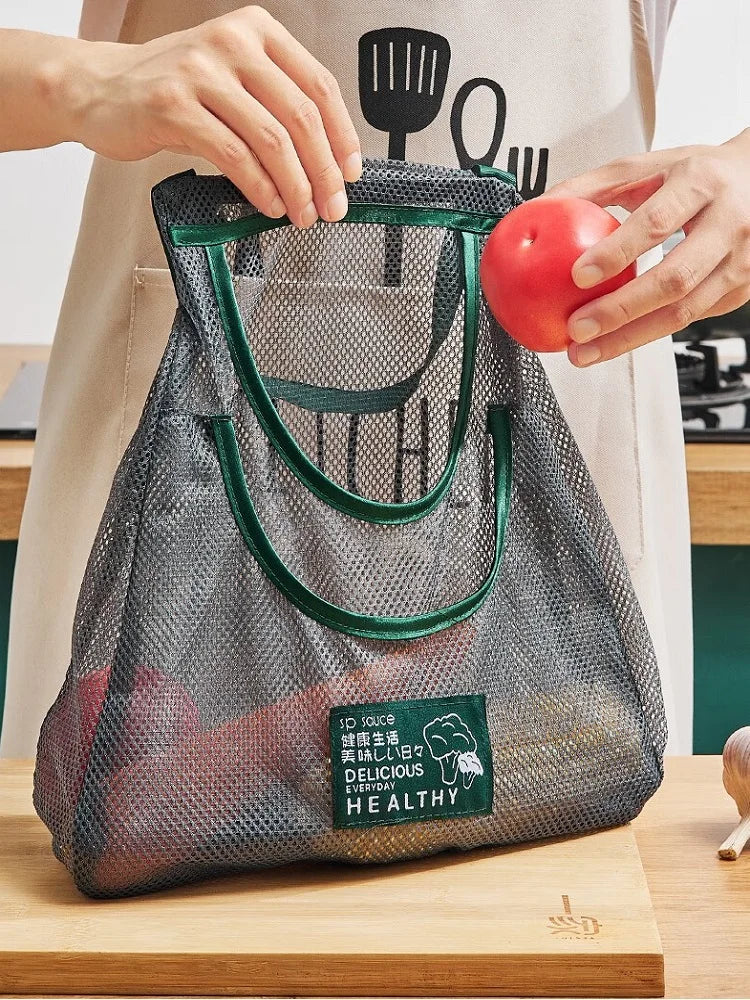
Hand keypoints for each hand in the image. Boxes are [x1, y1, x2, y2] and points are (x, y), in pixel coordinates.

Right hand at [45, 7, 361, 227]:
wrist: (100, 88)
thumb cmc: (173, 90)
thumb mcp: (231, 80)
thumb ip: (275, 106)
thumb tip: (325, 162)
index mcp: (257, 32)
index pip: (320, 86)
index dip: (342, 136)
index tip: (351, 173)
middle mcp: (232, 43)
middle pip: (301, 116)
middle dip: (324, 171)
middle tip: (332, 206)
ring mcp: (201, 71)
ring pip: (271, 139)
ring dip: (295, 186)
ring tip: (302, 213)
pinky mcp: (174, 105)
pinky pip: (234, 155)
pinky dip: (260, 187)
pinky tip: (269, 204)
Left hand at [539, 129, 749, 366]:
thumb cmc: (700, 175)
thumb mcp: (651, 165)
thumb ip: (595, 185)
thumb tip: (541, 206)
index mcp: (701, 184)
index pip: (656, 222)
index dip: (617, 252)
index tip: (579, 275)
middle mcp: (728, 224)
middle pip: (673, 279)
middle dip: (619, 310)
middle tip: (578, 328)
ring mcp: (739, 263)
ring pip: (682, 313)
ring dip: (629, 338)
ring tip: (586, 351)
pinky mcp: (738, 293)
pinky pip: (687, 321)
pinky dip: (646, 335)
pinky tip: (615, 342)